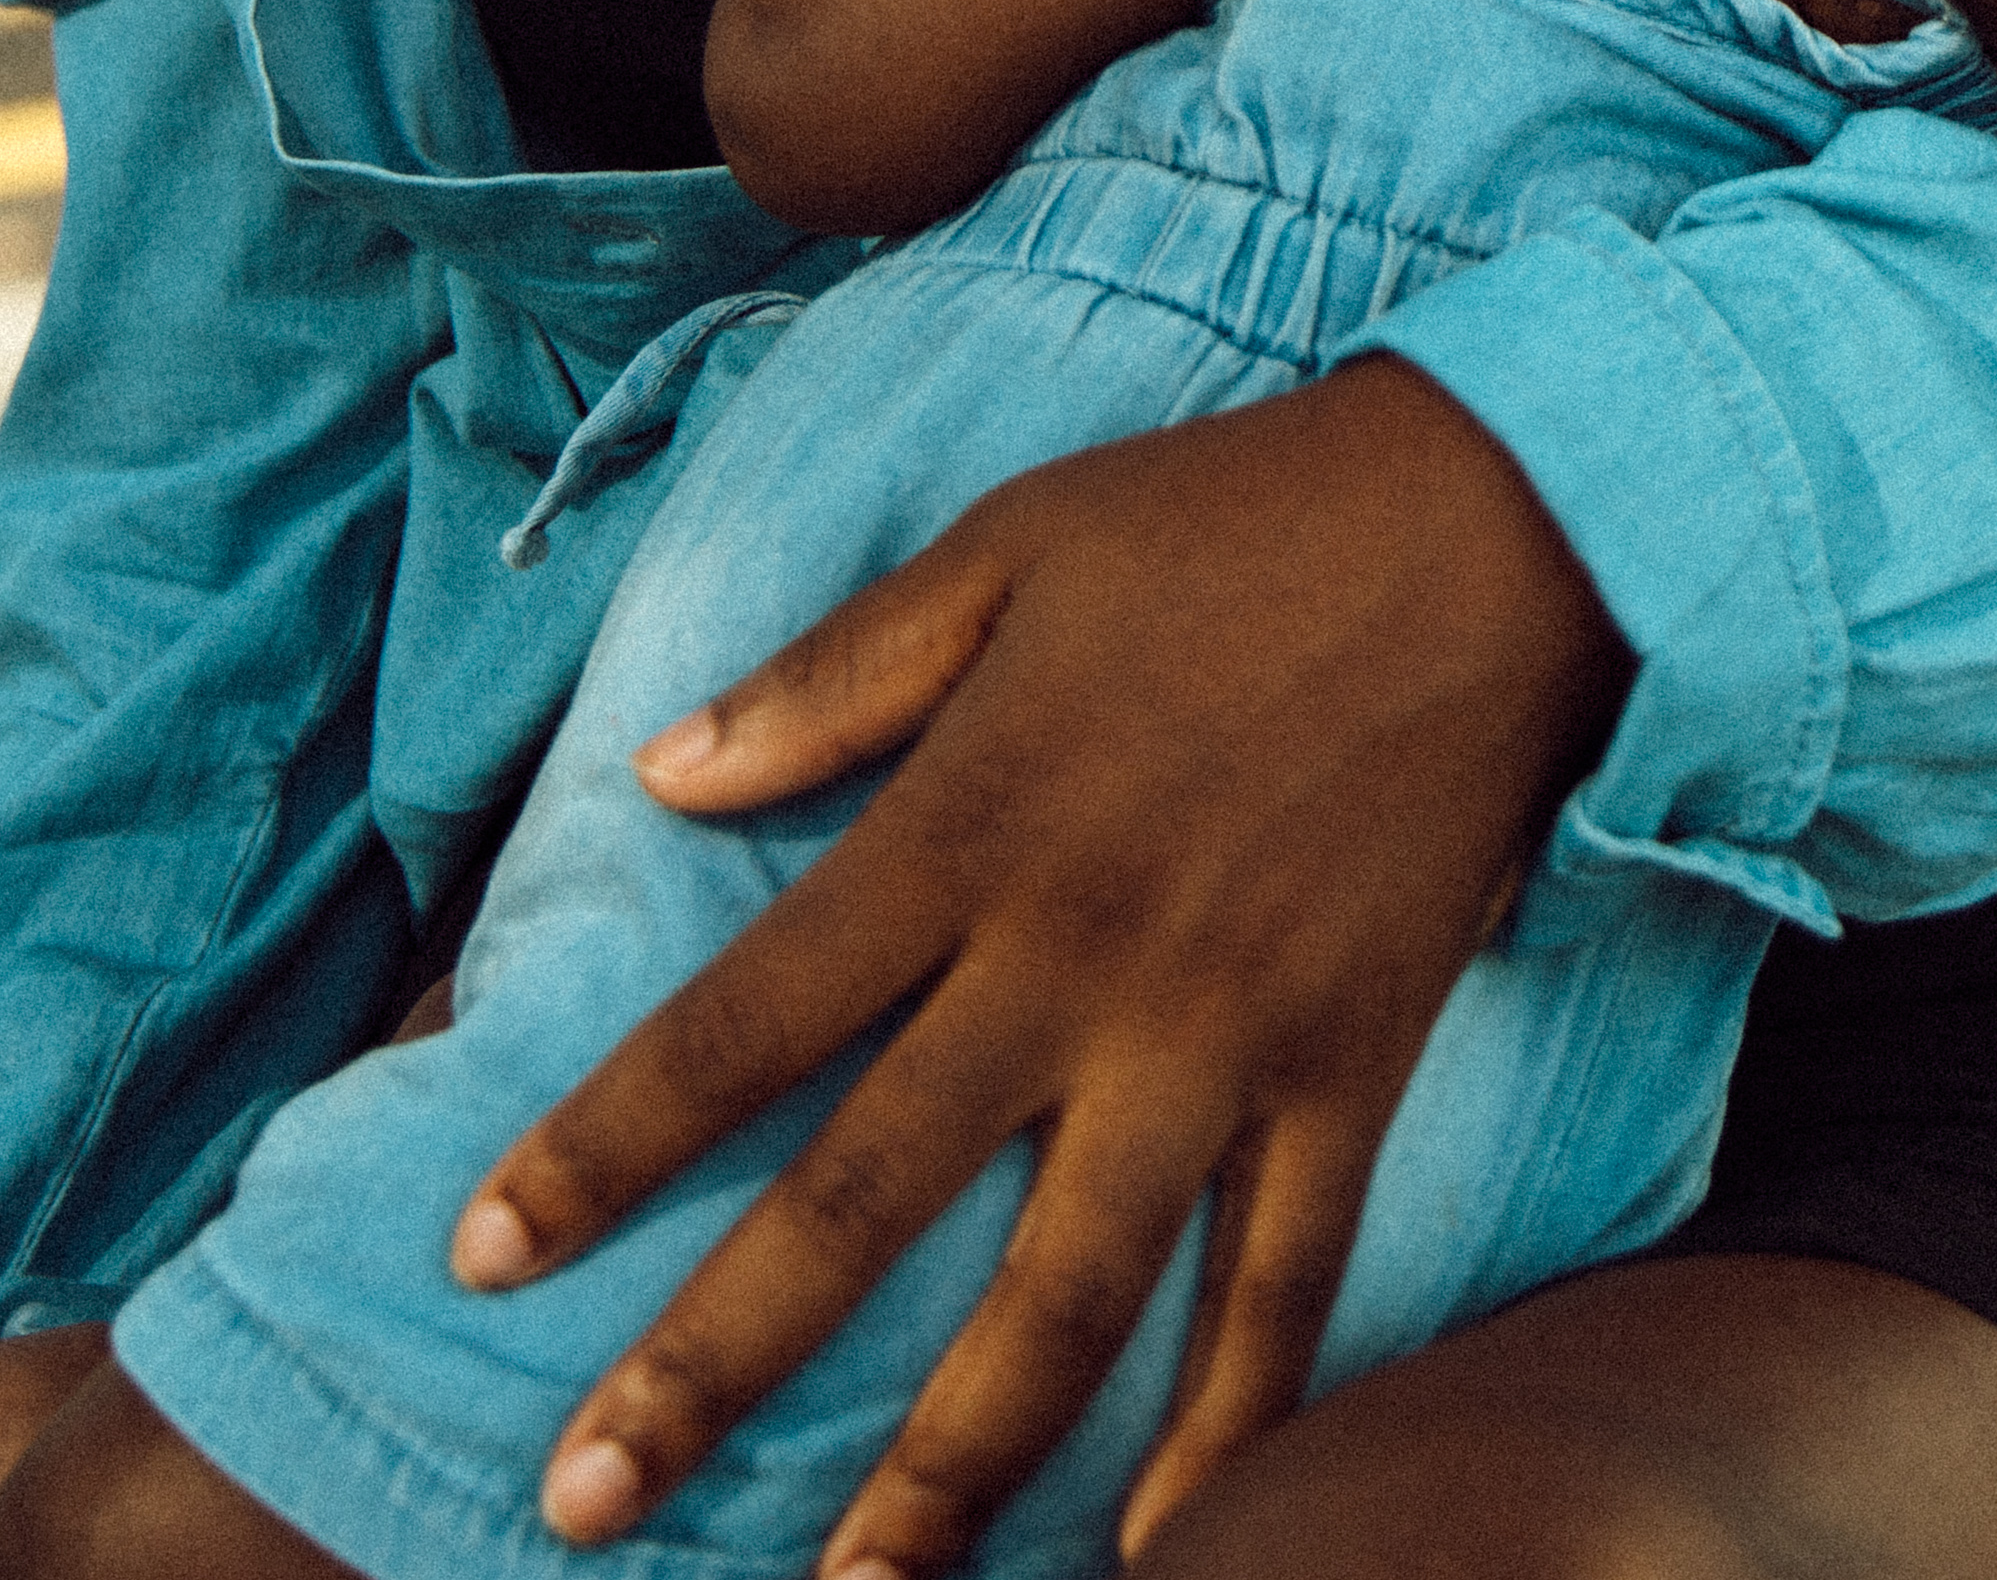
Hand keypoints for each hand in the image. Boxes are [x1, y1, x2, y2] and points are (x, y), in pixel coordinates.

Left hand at [450, 358, 1629, 1572]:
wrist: (1517, 523)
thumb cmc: (1240, 520)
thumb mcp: (1013, 547)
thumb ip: (839, 672)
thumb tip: (662, 774)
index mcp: (969, 825)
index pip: (741, 1020)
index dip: (600, 1142)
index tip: (480, 1253)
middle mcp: (1077, 960)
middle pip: (864, 1199)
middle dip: (711, 1365)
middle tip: (585, 1498)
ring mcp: (1221, 1035)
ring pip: (1063, 1295)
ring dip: (949, 1463)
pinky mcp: (1349, 1069)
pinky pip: (1288, 1281)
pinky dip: (1235, 1426)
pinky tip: (1166, 1548)